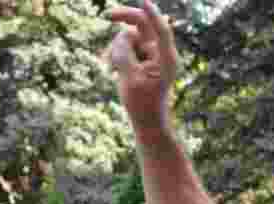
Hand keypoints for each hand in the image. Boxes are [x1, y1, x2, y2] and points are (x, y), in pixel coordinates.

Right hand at [107, 0, 178, 132]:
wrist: (147, 121)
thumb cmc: (142, 104)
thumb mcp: (129, 79)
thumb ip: (124, 54)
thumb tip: (120, 35)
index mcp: (166, 59)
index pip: (161, 30)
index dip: (152, 14)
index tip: (144, 1)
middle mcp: (160, 53)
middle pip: (144, 25)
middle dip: (126, 19)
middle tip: (108, 15)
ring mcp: (151, 55)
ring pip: (129, 38)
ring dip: (116, 47)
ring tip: (108, 67)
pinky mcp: (142, 60)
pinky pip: (126, 47)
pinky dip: (116, 54)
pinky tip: (109, 68)